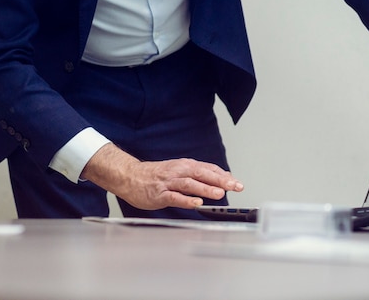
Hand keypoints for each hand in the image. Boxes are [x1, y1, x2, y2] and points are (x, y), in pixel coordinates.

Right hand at [81, 143, 243, 209]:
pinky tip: (197, 203)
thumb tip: (222, 177)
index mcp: (185, 165)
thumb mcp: (180, 170)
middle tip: (235, 186)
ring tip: (220, 193)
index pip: (208, 169)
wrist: (131, 176)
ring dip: (206, 188)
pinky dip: (186, 200)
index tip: (237, 182)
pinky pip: (174, 197)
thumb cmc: (156, 175)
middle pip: (203, 174)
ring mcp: (169, 183)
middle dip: (220, 180)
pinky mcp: (159, 194)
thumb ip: (199, 174)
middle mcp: (179, 171)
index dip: (223, 175)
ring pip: (190, 184)